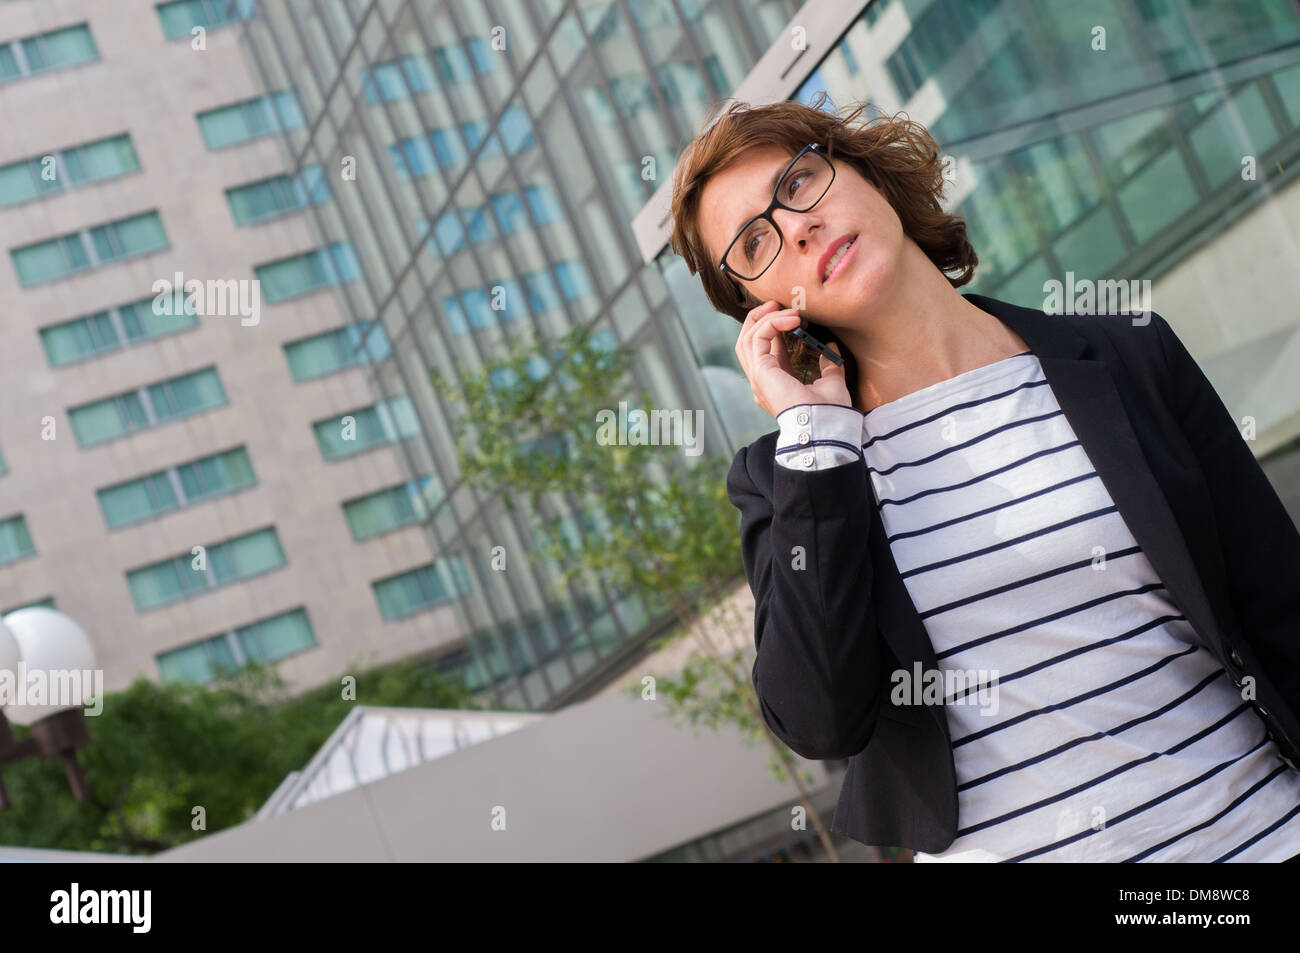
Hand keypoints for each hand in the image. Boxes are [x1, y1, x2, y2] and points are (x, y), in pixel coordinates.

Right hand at [734, 300, 851, 418]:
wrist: (825, 426)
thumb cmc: (829, 412)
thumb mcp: (831, 383)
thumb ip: (829, 367)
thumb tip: (831, 348)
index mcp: (774, 385)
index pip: (765, 351)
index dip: (774, 329)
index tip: (792, 316)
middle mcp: (761, 382)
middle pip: (747, 342)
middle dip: (760, 319)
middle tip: (778, 304)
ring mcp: (758, 377)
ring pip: (747, 338)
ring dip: (765, 318)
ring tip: (783, 307)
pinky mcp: (761, 372)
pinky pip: (758, 338)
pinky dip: (772, 323)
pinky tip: (791, 319)